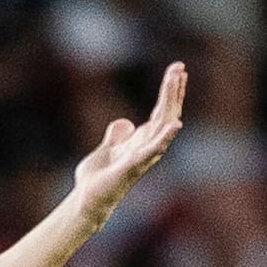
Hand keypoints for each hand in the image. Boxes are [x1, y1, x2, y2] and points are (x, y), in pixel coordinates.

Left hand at [72, 61, 186, 228]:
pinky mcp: (132, 166)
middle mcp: (147, 146)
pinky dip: (164, 137)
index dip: (169, 92)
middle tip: (179, 67)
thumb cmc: (98, 178)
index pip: (160, 111)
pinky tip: (176, 124)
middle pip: (165, 114)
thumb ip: (117, 137)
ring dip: (170, 103)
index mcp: (141, 140)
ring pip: (162, 126)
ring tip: (177, 82)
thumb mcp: (107, 149)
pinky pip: (152, 150)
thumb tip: (123, 123)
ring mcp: (142, 156)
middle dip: (172, 91)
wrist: (88, 198)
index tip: (177, 70)